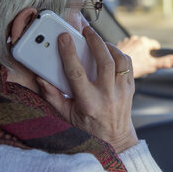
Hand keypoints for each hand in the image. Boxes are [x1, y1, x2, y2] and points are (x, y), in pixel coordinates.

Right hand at [37, 26, 137, 152]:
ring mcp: (122, 91)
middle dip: (95, 41)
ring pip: (120, 60)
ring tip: (98, 40)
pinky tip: (109, 52)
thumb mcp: (65, 115)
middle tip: (86, 31)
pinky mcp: (131, 88)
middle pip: (104, 61)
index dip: (69, 53)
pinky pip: (127, 65)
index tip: (63, 38)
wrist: (115, 140)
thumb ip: (52, 96)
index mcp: (88, 102)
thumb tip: (41, 77)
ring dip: (109, 46)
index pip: (77, 73)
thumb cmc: (87, 128)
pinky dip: (119, 54)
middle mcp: (107, 95)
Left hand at [117, 36, 172, 77]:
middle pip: (145, 46)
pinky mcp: (117, 44)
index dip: (154, 55)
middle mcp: (135, 38)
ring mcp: (125, 41)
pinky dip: (126, 54)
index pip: (156, 46)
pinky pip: (126, 49)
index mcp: (145, 41)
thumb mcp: (151, 66)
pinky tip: (122, 63)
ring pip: (135, 48)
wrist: (111, 69)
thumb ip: (166, 62)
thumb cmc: (132, 68)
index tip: (149, 63)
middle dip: (144, 55)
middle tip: (140, 66)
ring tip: (131, 65)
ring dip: (135, 54)